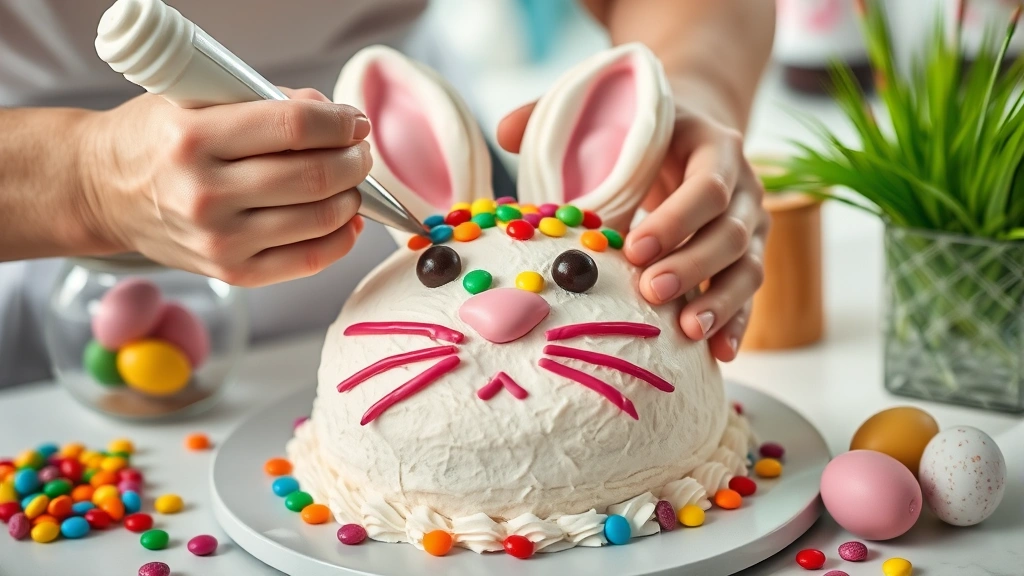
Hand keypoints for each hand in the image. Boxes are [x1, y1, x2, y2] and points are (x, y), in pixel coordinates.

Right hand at [79, 88, 370, 286]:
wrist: (104, 191)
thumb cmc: (156, 139)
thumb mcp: (196, 98)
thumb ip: (267, 101)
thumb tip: (335, 119)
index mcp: (194, 139)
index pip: (293, 127)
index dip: (339, 124)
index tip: (354, 123)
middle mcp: (206, 194)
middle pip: (315, 177)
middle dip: (353, 161)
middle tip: (358, 152)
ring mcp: (220, 239)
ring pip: (319, 219)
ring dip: (352, 198)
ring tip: (351, 182)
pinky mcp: (232, 272)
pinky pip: (309, 260)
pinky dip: (341, 238)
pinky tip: (346, 219)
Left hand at [498, 95, 768, 361]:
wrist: (691, 135)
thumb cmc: (640, 130)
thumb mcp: (610, 112)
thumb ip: (559, 117)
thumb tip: (503, 133)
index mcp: (713, 145)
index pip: (707, 184)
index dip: (676, 219)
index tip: (635, 248)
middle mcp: (744, 186)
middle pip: (730, 231)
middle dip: (691, 265)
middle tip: (650, 292)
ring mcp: (752, 224)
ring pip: (747, 267)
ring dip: (718, 302)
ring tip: (686, 332)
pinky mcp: (748, 256)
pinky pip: (751, 294)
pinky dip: (736, 322)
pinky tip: (718, 353)